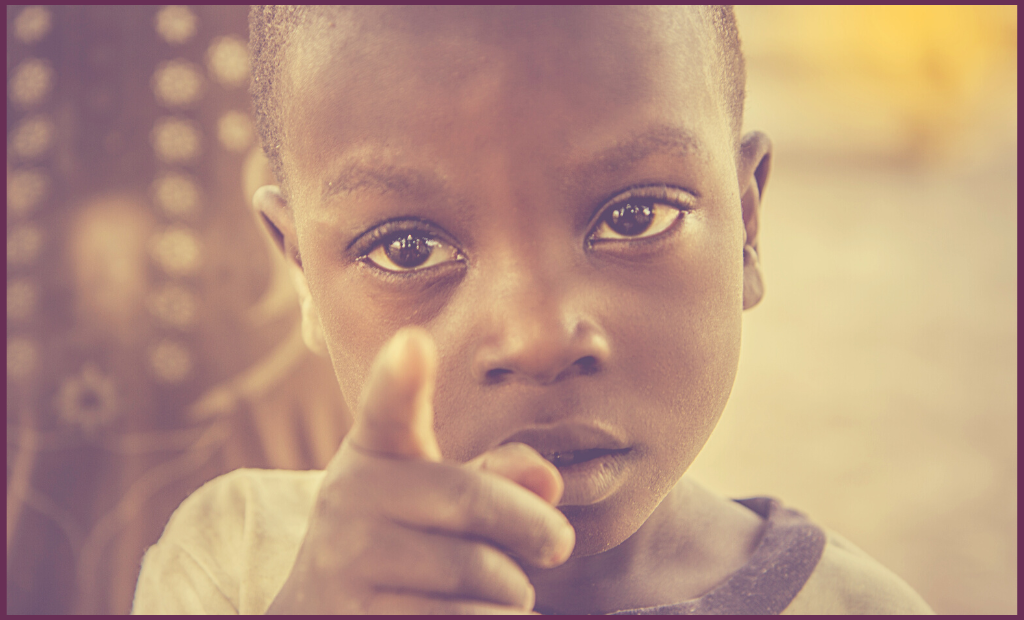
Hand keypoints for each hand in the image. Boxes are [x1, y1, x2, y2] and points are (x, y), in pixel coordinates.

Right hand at [267, 327, 574, 613]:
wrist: (321, 608)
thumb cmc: (404, 541)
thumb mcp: (440, 498)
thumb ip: (497, 477)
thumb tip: (549, 477)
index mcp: (375, 453)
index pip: (387, 409)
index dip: (400, 377)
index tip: (413, 344)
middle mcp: (351, 499)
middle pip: (473, 502)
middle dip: (534, 529)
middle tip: (556, 544)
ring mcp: (347, 564)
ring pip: (478, 575)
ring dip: (513, 590)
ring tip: (498, 589)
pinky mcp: (359, 619)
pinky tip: (476, 613)